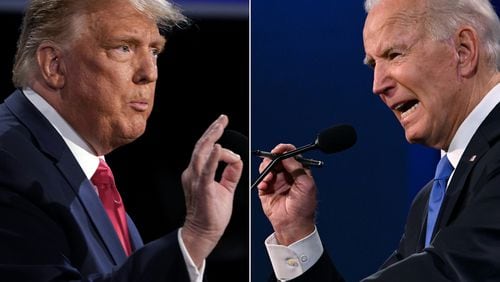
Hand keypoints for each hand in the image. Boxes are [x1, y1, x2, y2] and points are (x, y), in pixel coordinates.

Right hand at [180, 114, 242, 267]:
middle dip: (213, 130)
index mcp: (197, 173)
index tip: (224, 130)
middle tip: (222, 118)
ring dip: (212, 137)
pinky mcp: (202, 188)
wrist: (203, 232)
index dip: (216, 140)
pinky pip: (207, 170)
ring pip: (202, 152)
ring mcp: (195, 179)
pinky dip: (212, 158)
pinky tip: (218, 148)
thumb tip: (237, 160)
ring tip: (220, 125)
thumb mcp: (225, 188)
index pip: (206, 150)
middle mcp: (193, 173)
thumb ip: (230, 173)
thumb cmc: (212, 214)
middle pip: (202, 146)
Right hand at [257, 143, 316, 245]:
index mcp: (299, 172)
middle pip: (277, 158)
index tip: (279, 150)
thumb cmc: (304, 208)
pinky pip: (261, 179)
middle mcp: (287, 175)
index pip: (291, 155)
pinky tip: (265, 185)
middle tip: (271, 160)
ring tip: (269, 177)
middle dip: (273, 158)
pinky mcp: (266, 190)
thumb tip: (287, 155)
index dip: (285, 150)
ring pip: (267, 166)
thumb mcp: (306, 183)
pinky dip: (262, 179)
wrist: (293, 225)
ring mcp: (276, 181)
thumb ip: (296, 167)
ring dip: (266, 168)